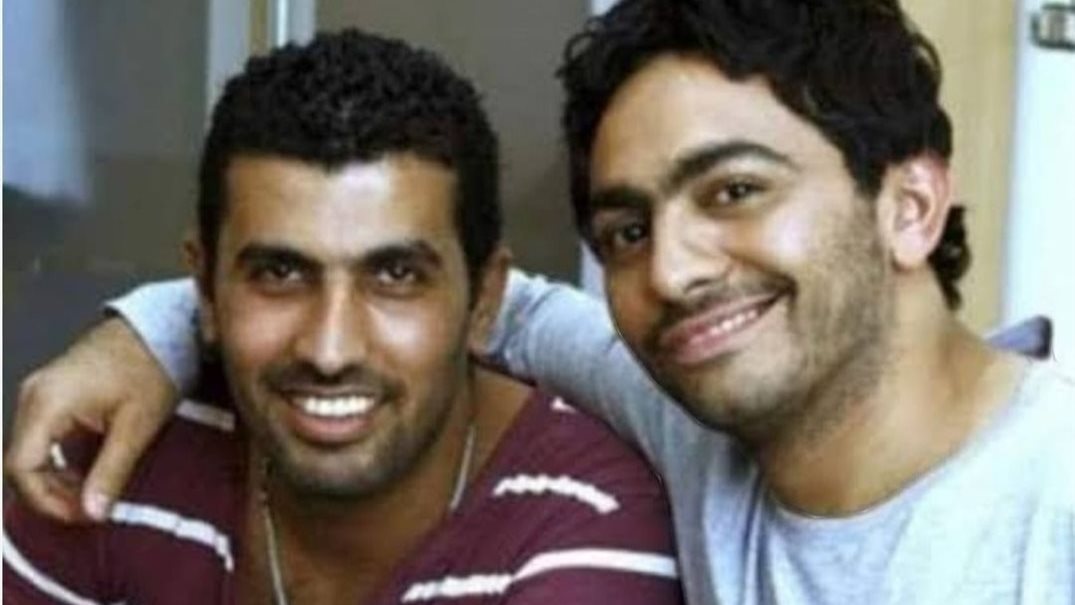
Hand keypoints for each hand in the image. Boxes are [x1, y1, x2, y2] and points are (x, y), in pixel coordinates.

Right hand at [4, 317, 178, 522]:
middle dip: (50, 494)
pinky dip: (59, 462)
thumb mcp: (137, 425)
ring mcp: (39, 393)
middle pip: (20, 463)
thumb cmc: (152, 368)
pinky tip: (88, 474)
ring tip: (93, 496)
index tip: (82, 516)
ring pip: (29, 452)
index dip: (46, 501)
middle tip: (91, 511)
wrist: (162, 326)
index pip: (21, 467)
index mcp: (46, 403)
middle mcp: (32, 396)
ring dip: (55, 480)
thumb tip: (93, 514)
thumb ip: (111, 471)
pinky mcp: (52, 394)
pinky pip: (41, 438)